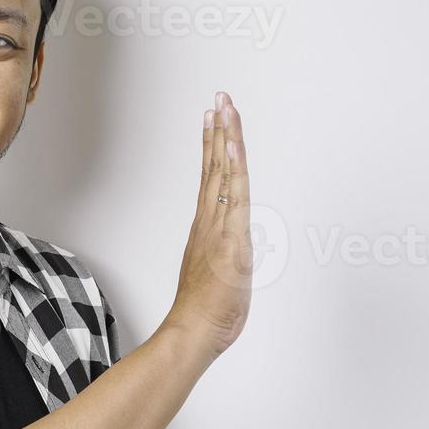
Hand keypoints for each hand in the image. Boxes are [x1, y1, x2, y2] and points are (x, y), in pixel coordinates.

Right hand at [160, 91, 252, 362]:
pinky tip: (233, 145)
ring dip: (225, 138)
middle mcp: (211, 220)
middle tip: (219, 98)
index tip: (213, 118)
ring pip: (223, 173)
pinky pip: (234, 194)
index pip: (213, 176)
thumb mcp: (220, 275)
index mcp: (209, 226)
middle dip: (219, 130)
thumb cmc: (205, 311)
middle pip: (216, 165)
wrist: (194, 330)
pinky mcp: (229, 236)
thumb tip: (230, 249)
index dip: (213, 146)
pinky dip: (233, 167)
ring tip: (223, 107)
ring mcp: (218, 226)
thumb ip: (224, 256)